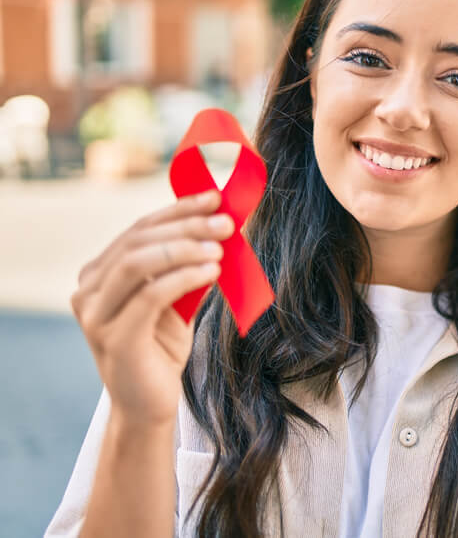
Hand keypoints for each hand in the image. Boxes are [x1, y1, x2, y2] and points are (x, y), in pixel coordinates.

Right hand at [71, 189, 234, 427]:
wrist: (149, 405)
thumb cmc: (162, 349)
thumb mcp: (177, 299)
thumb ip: (187, 266)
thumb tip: (220, 226)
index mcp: (99, 275)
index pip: (139, 229)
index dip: (177, 209)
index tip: (214, 197)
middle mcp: (87, 291)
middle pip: (138, 241)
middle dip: (186, 226)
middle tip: (225, 222)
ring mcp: (95, 315)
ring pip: (137, 262)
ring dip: (184, 248)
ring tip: (220, 247)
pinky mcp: (113, 338)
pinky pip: (149, 296)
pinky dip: (183, 277)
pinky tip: (211, 271)